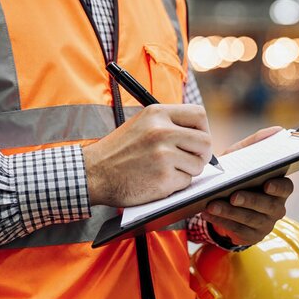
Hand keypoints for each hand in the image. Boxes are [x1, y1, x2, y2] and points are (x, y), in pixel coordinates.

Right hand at [83, 104, 211, 206]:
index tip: (196, 140)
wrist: (93, 174)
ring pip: (198, 164)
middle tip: (190, 160)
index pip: (199, 115)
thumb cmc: (118, 152)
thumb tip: (199, 135)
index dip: (203, 129)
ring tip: (166, 170)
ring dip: (188, 171)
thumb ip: (168, 124)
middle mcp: (162, 131)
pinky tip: (157, 181)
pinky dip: (176, 185)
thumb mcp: (141, 124)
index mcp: (157, 113)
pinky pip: (186, 182)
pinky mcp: (163, 178)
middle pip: (205, 141)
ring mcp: (163, 155)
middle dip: (201, 154)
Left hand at [201, 127, 293, 245]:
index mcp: (279, 187)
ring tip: (211, 205)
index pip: (286, 187)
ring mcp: (265, 224)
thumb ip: (257, 143)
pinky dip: (220, 221)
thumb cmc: (238, 176)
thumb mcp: (243, 158)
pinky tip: (207, 213)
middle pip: (266, 205)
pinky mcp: (251, 236)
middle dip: (249, 200)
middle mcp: (276, 207)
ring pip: (249, 219)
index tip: (266, 184)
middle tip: (233, 195)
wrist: (225, 201)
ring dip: (229, 212)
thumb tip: (278, 129)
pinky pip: (236, 230)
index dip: (278, 187)